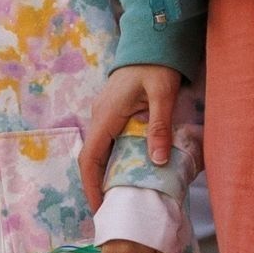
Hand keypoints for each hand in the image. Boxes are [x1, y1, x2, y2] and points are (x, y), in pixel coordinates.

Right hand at [82, 65, 181, 207]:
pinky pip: (106, 143)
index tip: (99, 207)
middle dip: (95, 186)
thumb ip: (160, 126)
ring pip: (97, 151)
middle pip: (90, 159)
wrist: (150, 42)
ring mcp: (102, 115)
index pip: (90, 158)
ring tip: (116, 196)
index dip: (92, 185)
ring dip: (102, 175)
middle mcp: (98, 117)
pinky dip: (110, 162)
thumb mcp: (163, 94)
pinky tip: (123, 172)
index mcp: (107, 115)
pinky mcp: (110, 113)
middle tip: (109, 210)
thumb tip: (158, 161)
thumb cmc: (156, 67)